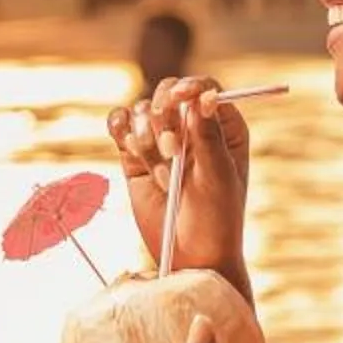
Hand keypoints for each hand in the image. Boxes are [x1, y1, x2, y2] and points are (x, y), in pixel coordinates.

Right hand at [110, 77, 250, 283]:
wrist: (190, 256)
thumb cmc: (216, 220)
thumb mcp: (218, 179)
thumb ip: (209, 137)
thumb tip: (206, 96)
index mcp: (223, 127)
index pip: (204, 88)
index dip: (189, 87)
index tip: (178, 97)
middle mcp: (191, 127)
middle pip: (167, 94)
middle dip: (164, 120)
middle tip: (171, 152)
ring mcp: (160, 138)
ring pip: (141, 111)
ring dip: (146, 141)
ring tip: (163, 178)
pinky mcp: (134, 153)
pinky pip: (119, 123)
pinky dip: (119, 129)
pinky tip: (128, 147)